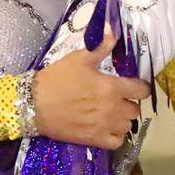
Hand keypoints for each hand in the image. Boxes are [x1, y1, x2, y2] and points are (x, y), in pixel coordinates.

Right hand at [32, 35, 151, 149]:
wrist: (33, 104)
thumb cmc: (56, 79)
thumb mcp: (78, 59)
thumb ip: (100, 47)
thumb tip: (113, 31)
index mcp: (111, 87)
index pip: (141, 90)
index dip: (139, 87)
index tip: (133, 86)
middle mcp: (113, 108)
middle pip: (135, 110)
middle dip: (129, 103)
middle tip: (116, 99)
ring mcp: (104, 126)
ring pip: (127, 126)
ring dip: (122, 120)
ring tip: (110, 114)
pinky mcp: (94, 139)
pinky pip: (117, 142)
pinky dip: (115, 136)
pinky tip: (106, 129)